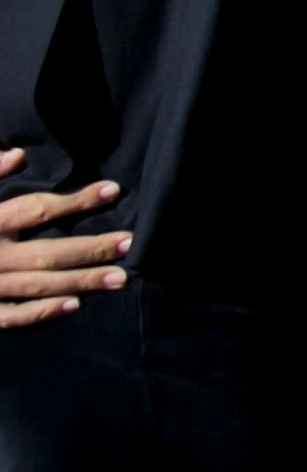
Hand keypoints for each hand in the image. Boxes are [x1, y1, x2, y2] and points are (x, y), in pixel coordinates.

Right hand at [0, 149, 129, 328]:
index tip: (113, 190)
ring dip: (80, 282)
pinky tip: (74, 308)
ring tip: (120, 279)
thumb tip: (19, 155)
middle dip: (90, 249)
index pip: (37, 209)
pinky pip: (12, 317)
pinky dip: (41, 314)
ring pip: (38, 287)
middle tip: (130, 243)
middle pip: (47, 253)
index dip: (76, 199)